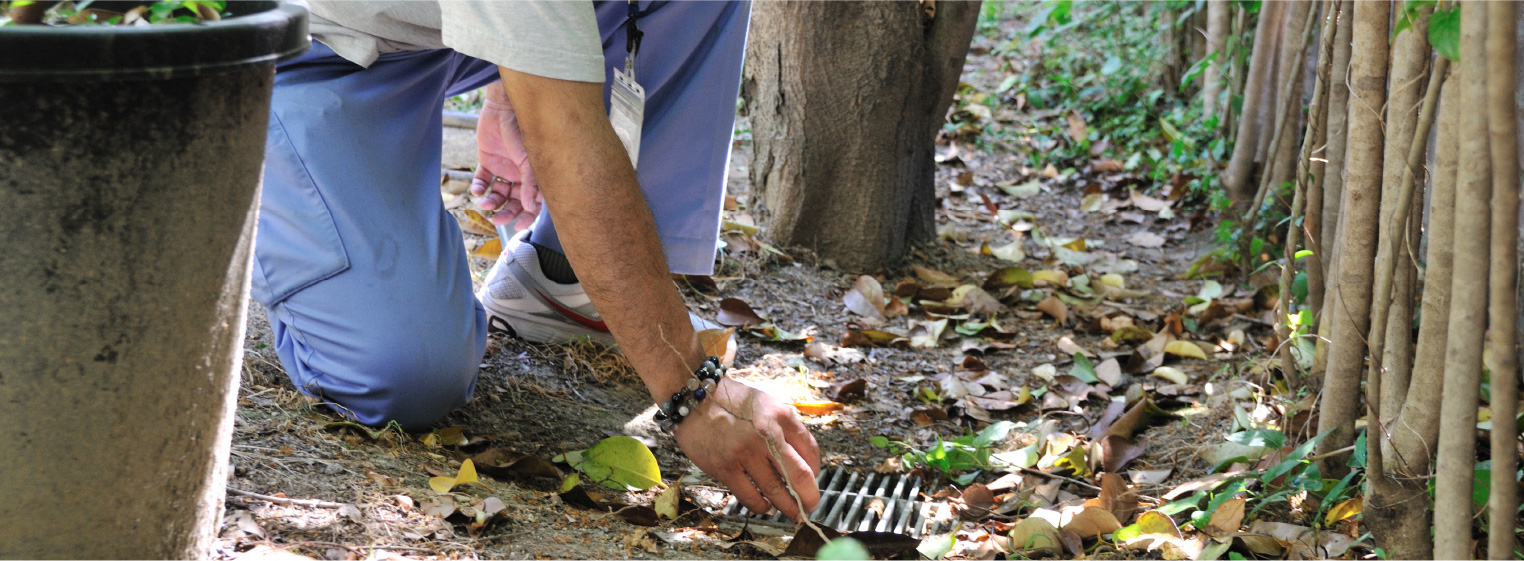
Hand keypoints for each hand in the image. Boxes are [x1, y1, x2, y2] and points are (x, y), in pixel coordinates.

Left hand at [470, 82, 541, 229]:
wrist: (503, 107)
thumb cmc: (523, 131)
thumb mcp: (529, 160)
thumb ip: (530, 184)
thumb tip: (530, 207)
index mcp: (534, 176)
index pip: (532, 203)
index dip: (527, 216)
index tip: (519, 226)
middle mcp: (519, 175)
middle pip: (514, 202)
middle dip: (506, 212)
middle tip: (496, 219)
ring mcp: (503, 169)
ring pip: (498, 194)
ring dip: (491, 201)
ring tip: (485, 202)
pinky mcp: (487, 161)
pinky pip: (483, 180)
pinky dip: (479, 187)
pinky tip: (478, 190)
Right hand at [673, 379, 821, 521]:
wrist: (694, 398)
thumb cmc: (732, 401)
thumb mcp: (766, 404)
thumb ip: (785, 428)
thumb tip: (803, 461)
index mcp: (781, 416)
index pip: (810, 450)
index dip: (816, 470)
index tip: (814, 479)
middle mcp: (766, 434)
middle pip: (799, 475)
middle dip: (809, 497)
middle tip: (810, 506)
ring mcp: (745, 452)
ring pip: (775, 490)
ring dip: (788, 507)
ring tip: (793, 514)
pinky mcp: (725, 467)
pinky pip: (749, 496)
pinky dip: (761, 506)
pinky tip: (765, 507)